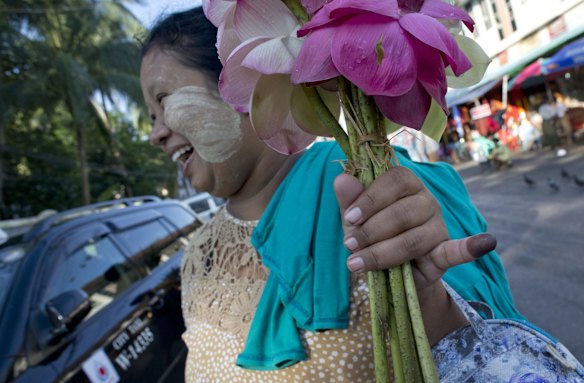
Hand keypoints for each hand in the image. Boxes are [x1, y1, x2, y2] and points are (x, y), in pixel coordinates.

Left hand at [333, 168, 495, 289]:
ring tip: (356, 263)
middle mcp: (426, 201)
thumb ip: (349, 200)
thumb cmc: (370, 236)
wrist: (387, 273)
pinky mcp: (444, 253)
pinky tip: (484, 243)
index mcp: (406, 185)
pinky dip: (470, 248)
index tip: (350, 218)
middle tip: (349, 245)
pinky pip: (458, 250)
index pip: (395, 179)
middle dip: (371, 231)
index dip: (371, 198)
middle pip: (403, 212)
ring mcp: (438, 227)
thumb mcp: (354, 220)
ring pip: (414, 238)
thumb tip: (341, 179)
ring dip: (382, 253)